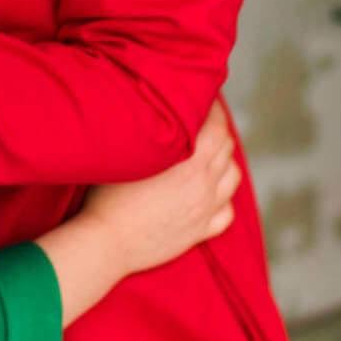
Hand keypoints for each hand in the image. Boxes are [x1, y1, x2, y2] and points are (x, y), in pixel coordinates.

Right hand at [78, 102, 241, 275]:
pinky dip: (224, 199)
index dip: (213, 108)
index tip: (203, 98)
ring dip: (225, 161)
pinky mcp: (199, 232)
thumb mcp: (128, 155)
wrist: (107, 242)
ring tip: (210, 154)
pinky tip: (211, 193)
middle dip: (219, 130)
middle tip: (204, 120)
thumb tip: (153, 109)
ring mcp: (204, 210)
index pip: (217, 126)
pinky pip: (226, 213)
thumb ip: (149, 132)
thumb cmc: (108, 196)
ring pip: (233, 178)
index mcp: (190, 163)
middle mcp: (204, 185)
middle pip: (227, 148)